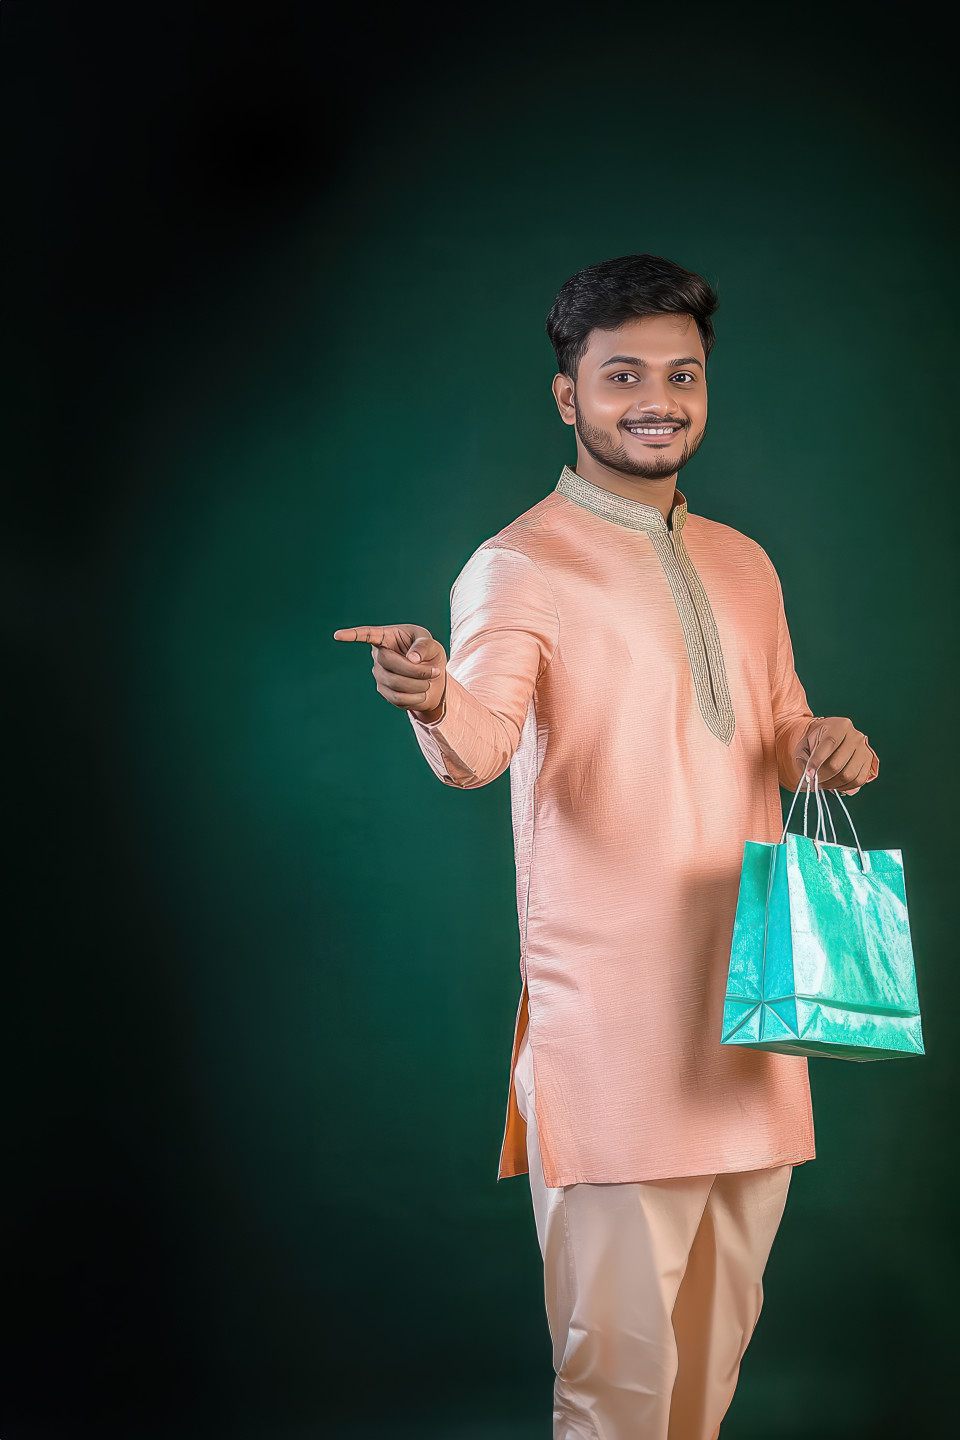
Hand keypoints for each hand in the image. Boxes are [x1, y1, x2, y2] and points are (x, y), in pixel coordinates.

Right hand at [333, 623, 447, 719]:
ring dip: (418, 684)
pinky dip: (415, 696)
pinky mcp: (384, 690)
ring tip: (430, 681)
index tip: (337, 636)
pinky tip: (423, 692)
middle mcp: (379, 655)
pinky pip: (397, 698)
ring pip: (394, 682)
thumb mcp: (433, 645)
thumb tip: (411, 659)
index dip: (353, 635)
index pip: (368, 635)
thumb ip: (424, 647)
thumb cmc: (430, 654)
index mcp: (388, 637)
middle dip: (415, 670)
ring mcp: (379, 674)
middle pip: (388, 662)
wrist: (432, 677)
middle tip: (435, 672)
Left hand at [794, 716, 874, 795]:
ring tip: (823, 783)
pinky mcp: (869, 761)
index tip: (808, 775)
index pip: (829, 745)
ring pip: (848, 775)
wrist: (830, 738)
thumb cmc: (816, 741)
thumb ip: (803, 759)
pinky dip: (845, 787)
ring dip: (832, 784)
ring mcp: (864, 749)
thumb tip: (808, 777)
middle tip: (813, 781)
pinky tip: (835, 784)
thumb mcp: (804, 745)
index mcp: (839, 726)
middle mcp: (855, 736)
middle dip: (822, 777)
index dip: (817, 762)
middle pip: (837, 764)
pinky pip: (858, 780)